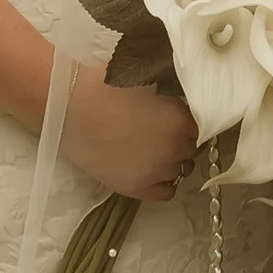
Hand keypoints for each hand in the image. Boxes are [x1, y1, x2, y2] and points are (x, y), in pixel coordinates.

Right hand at [62, 63, 199, 203]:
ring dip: (172, 160)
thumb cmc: (106, 85)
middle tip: (160, 131)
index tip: (176, 118)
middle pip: (192, 150)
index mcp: (182, 120)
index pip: (203, 126)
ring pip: (180, 170)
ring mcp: (157, 171)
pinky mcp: (137, 188)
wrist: (69, 106)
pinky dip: (163, 181)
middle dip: (181, 141)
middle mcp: (176, 149)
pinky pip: (166, 191)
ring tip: (151, 149)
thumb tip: (186, 102)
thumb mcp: (149, 81)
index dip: (188, 121)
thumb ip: (173, 95)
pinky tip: (151, 169)